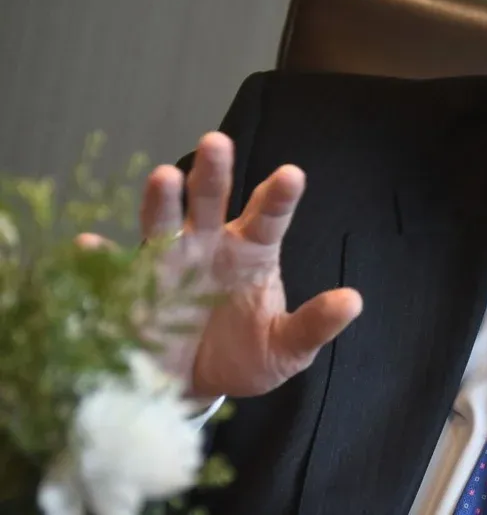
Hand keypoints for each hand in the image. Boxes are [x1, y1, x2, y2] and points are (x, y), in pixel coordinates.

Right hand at [84, 132, 362, 397]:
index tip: (292, 175)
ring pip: (164, 222)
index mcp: (253, 251)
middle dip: (214, 171)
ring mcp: (167, 262)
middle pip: (211, 199)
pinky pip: (112, 269)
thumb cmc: (247, 355)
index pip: (270, 216)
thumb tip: (353, 300)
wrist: (196, 388)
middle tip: (217, 141)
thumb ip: (315, 324)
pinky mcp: (132, 289)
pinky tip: (88, 245)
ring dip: (162, 199)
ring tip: (164, 176)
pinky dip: (99, 257)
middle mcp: (209, 244)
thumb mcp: (288, 347)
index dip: (280, 196)